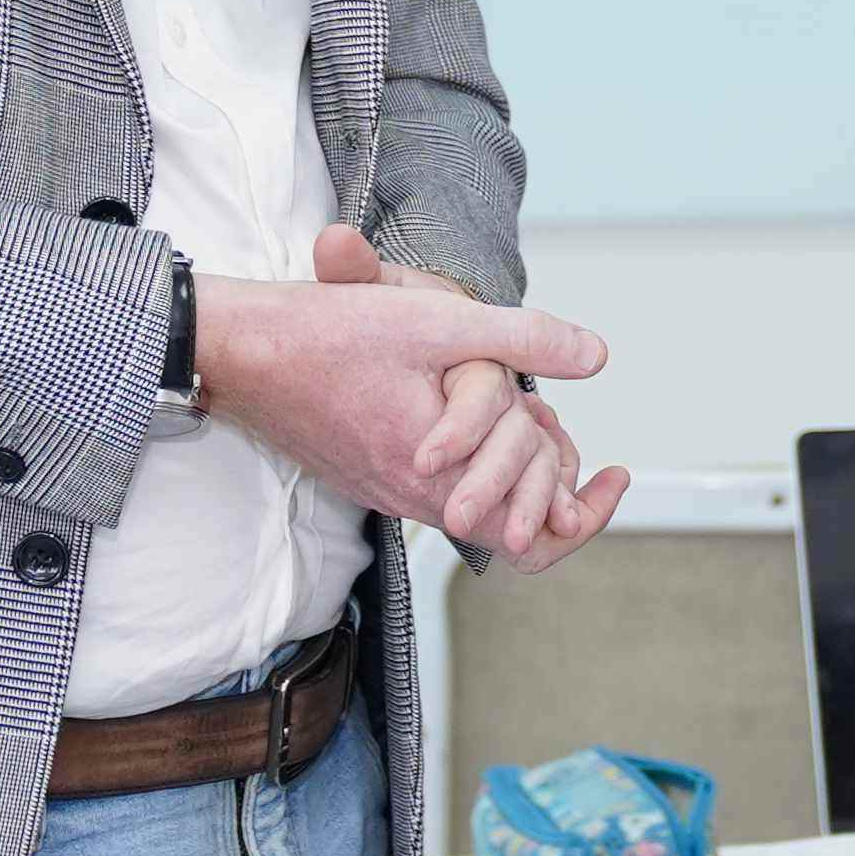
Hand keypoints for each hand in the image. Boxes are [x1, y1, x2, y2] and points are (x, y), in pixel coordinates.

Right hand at [320, 224, 634, 568]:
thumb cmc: (327, 335)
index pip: (532, 532)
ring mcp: (387, 490)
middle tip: (583, 447)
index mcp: (435, 476)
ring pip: (476, 502)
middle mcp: (410, 497)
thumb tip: (596, 355)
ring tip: (541, 419)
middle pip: (510, 523)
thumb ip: (523, 338)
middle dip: (557, 482)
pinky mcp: (369, 473)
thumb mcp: (439, 323)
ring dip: (517, 467)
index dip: (587, 513)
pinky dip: (478, 461)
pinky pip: (442, 486)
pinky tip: (487, 412)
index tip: (619, 474)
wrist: (236, 352)